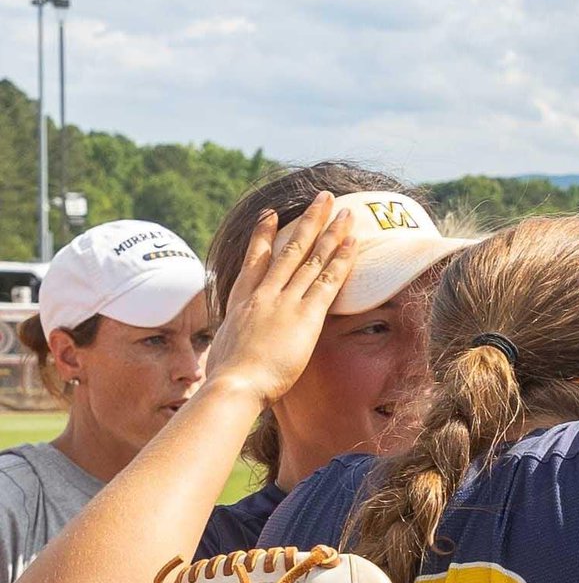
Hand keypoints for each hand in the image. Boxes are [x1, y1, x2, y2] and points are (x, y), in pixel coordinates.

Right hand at [205, 192, 356, 407]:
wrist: (235, 384)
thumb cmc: (226, 378)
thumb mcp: (222, 351)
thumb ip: (231, 343)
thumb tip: (226, 352)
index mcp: (241, 300)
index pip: (255, 260)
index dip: (264, 235)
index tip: (271, 215)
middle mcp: (264, 293)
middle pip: (289, 249)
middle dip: (308, 221)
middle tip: (322, 199)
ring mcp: (285, 301)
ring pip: (312, 258)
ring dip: (331, 232)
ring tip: (345, 210)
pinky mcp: (306, 316)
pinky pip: (328, 281)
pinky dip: (341, 260)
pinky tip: (353, 242)